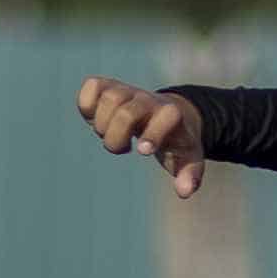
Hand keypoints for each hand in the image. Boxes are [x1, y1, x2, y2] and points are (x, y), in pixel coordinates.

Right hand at [76, 77, 205, 198]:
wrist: (170, 111)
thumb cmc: (176, 140)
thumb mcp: (188, 158)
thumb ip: (190, 175)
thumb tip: (184, 191)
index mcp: (172, 115)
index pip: (167, 115)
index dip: (153, 134)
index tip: (143, 151)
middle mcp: (148, 100)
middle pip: (126, 113)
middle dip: (117, 138)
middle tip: (122, 148)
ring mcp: (128, 91)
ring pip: (108, 98)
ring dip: (101, 124)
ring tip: (109, 134)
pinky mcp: (109, 86)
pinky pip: (91, 86)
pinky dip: (86, 104)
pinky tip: (95, 119)